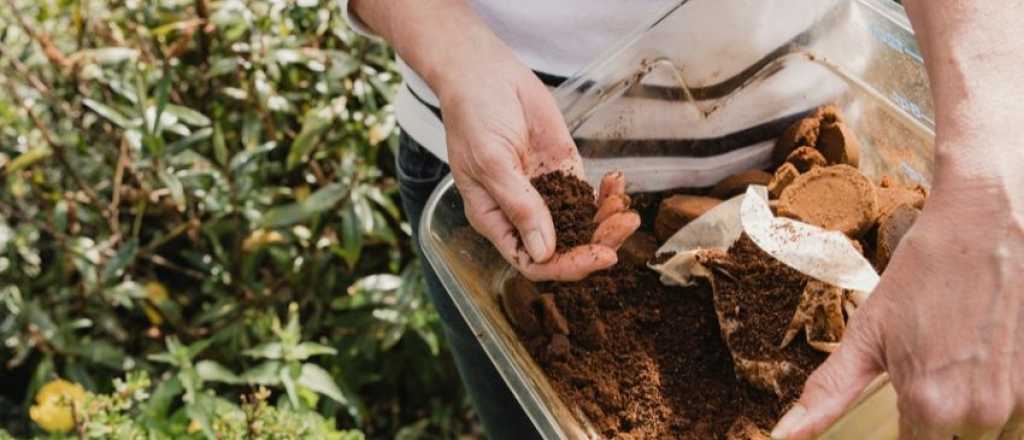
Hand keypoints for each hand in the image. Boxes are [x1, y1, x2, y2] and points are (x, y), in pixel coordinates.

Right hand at [437, 44, 638, 281]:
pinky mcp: (563, 171)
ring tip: (625, 206)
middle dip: (597, 243)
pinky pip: (589, 195)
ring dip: (607, 221)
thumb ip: (519, 205)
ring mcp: (545, 193)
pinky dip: (607, 194)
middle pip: (564, 248)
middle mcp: (521, 214)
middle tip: (624, 226)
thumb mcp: (491, 163)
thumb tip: (543, 252)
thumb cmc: (473, 116)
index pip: (533, 261)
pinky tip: (618, 183)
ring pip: (581, 225)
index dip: (566, 266)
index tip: (598, 255)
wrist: (485, 74)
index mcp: (495, 220)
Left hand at [772, 165, 1023, 438]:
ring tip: (960, 354)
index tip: (901, 395)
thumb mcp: (868, 332)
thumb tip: (786, 435)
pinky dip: (1000, 392)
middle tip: (930, 364)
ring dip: (971, 408)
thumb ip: (830, 392)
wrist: (989, 225)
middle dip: (936, 418)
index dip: (903, 428)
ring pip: (988, 430)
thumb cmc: (926, 273)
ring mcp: (1022, 399)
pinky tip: (986, 352)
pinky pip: (1018, 410)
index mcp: (930, 406)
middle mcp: (981, 412)